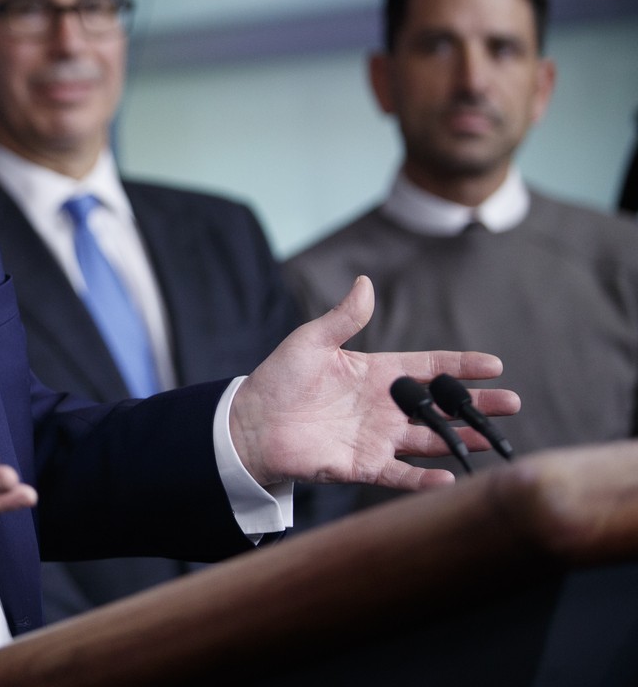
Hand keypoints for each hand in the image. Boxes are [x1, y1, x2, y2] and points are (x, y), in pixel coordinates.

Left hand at [230, 276, 520, 489]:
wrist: (249, 423)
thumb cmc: (278, 379)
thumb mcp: (311, 341)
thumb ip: (343, 318)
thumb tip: (365, 282)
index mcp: (375, 373)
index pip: (427, 367)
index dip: (460, 366)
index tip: (495, 365)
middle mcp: (382, 407)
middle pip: (439, 406)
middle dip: (475, 405)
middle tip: (512, 404)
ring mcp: (376, 437)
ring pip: (429, 440)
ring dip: (460, 440)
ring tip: (493, 439)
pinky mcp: (362, 465)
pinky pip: (401, 474)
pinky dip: (425, 479)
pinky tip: (453, 478)